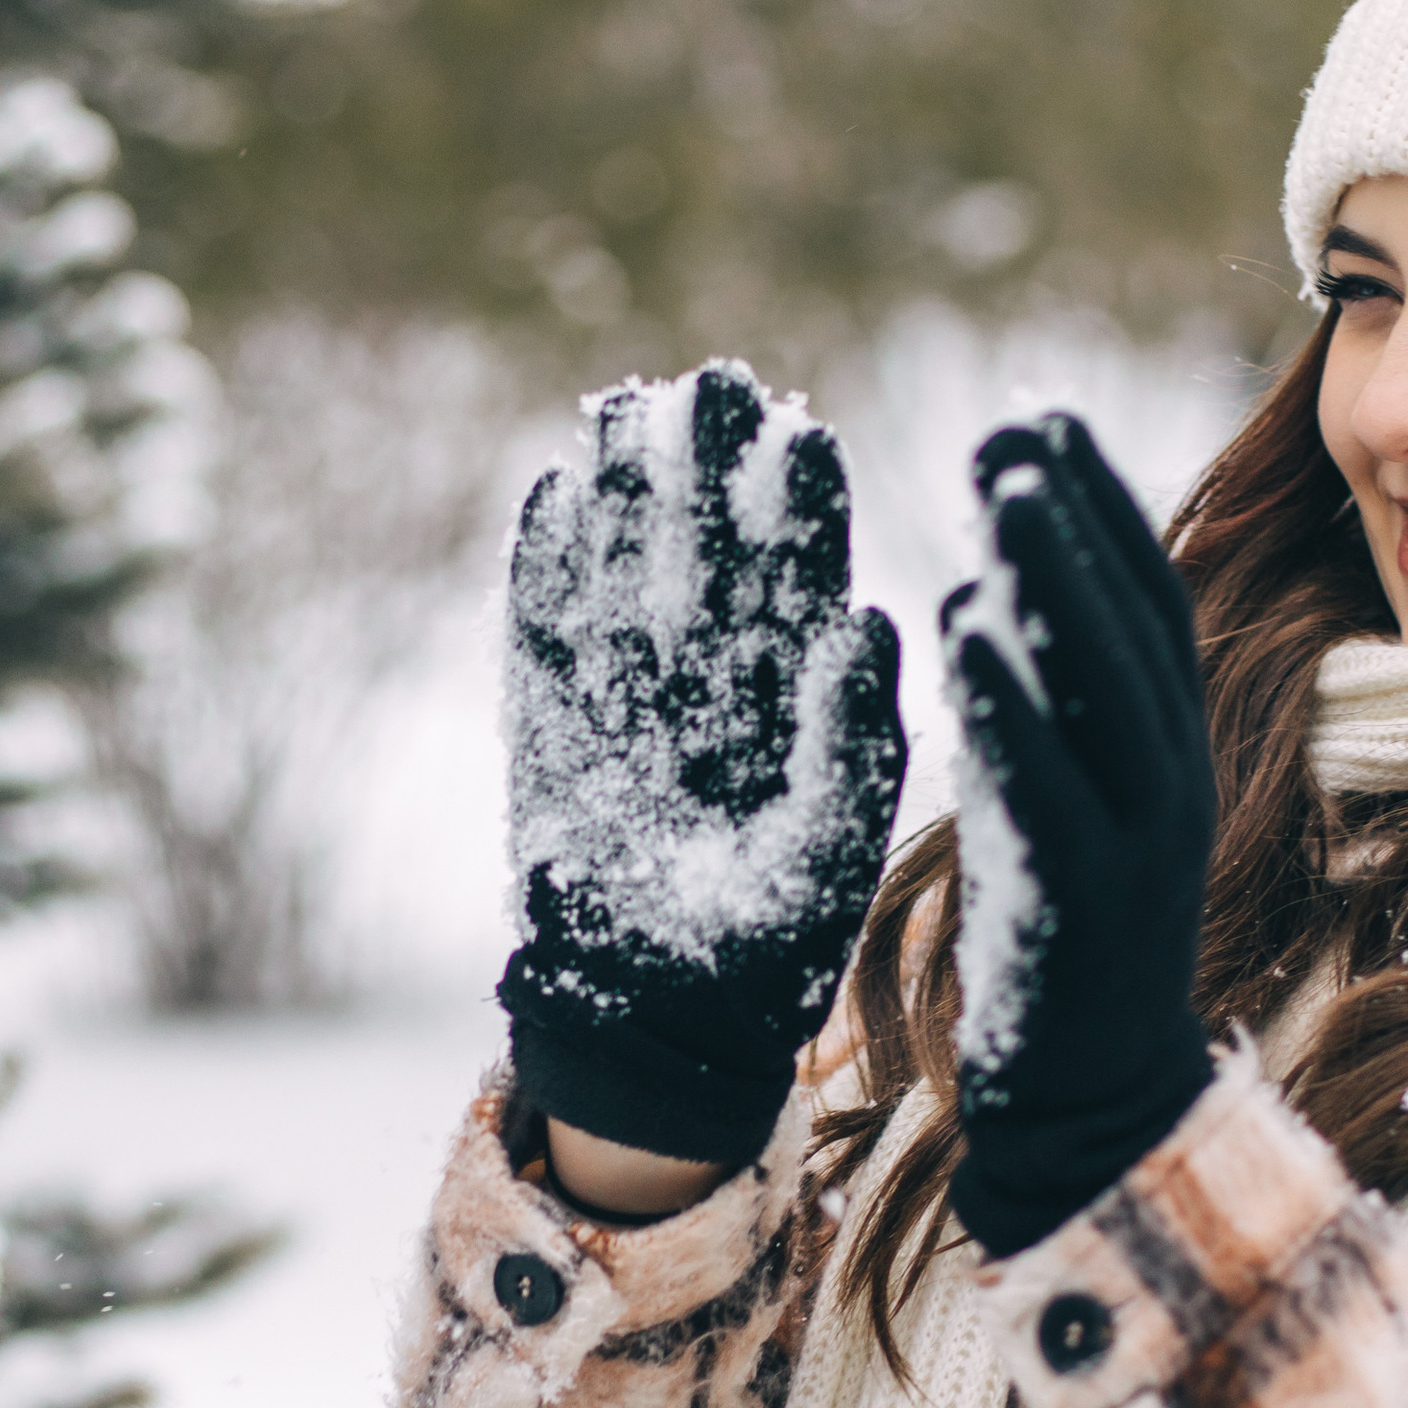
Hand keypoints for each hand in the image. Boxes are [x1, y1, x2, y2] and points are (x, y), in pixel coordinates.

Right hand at [500, 361, 905, 1167]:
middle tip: (715, 383)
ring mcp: (623, 696)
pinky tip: (552, 484)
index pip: (797, 577)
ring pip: (623, 570)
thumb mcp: (832, 846)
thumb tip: (866, 616)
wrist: (658, 1024)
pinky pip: (541, 627)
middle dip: (710, 469)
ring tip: (627, 403)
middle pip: (707, 549)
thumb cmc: (766, 946)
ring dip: (625, 491)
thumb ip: (850, 736)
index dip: (799, 506)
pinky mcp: (545, 723)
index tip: (803, 433)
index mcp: (792, 697)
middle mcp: (710, 681)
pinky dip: (542, 562)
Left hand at [941, 414, 1214, 1257]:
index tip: (1045, 421)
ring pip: (1108, 684)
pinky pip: (1050, 778)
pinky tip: (967, 626)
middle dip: (1080, 515)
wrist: (1095, 1097)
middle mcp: (1172, 777)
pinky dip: (1013, 697)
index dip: (1102, 507)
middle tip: (1017, 423)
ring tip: (1002, 486)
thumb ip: (1030, 704)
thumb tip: (987, 592)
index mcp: (1167, 748)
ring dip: (1058, 576)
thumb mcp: (1050, 798)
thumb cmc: (1061, 936)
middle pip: (1135, 621)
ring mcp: (1140, 836)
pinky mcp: (1088, 894)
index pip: (1147, 601)